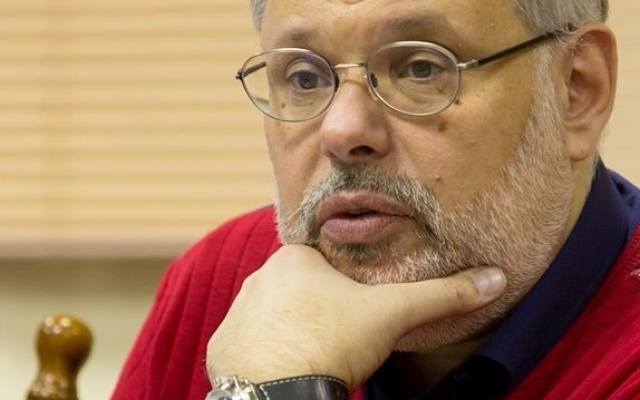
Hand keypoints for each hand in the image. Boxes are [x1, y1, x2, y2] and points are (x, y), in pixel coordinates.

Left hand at [206, 245, 505, 389]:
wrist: (279, 392)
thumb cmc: (333, 342)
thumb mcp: (392, 314)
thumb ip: (441, 295)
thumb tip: (494, 277)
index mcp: (293, 259)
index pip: (324, 263)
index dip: (344, 287)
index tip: (355, 312)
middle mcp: (258, 278)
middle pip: (298, 290)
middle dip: (317, 310)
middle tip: (338, 336)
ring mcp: (236, 313)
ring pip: (272, 316)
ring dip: (291, 331)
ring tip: (314, 354)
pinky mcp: (221, 347)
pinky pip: (247, 344)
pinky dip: (265, 355)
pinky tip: (286, 369)